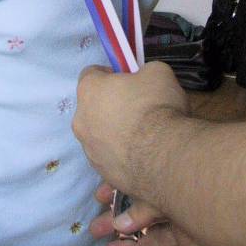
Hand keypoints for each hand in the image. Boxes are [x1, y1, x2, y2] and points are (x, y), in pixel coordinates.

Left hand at [73, 62, 187, 195]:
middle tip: (137, 107)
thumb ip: (143, 73)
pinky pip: (110, 160)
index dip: (110, 74)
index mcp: (89, 90)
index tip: (128, 79)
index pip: (91, 74)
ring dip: (115, 133)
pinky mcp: (102, 173)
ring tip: (143, 136)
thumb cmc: (156, 106)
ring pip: (100, 136)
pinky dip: (122, 157)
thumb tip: (143, 80)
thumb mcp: (157, 72)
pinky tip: (142, 158)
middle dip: (111, 105)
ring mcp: (89, 150)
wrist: (164, 156)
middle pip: (93, 107)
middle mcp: (81, 120)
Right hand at [90, 183, 245, 245]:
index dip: (120, 190)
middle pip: (146, 213)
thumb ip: (146, 203)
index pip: (142, 182)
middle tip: (94, 228)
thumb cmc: (212, 186)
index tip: (97, 196)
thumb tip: (119, 221)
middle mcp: (184, 201)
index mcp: (177, 176)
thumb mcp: (172, 184)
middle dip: (120, 220)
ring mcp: (194, 231)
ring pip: (157, 240)